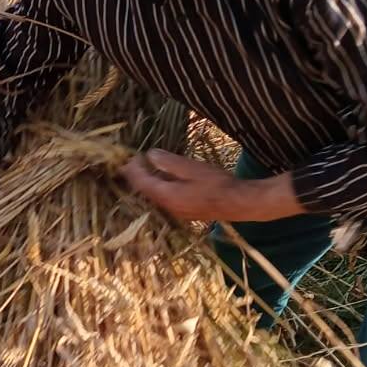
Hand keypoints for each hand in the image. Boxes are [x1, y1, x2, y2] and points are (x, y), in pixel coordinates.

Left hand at [121, 149, 301, 223]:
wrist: (239, 204)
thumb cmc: (218, 184)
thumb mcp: (191, 168)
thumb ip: (169, 163)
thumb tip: (150, 155)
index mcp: (167, 196)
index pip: (141, 183)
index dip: (132, 169)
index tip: (127, 157)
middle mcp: (168, 207)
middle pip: (145, 191)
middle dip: (136, 176)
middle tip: (131, 161)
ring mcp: (177, 211)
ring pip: (154, 195)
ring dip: (147, 181)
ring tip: (143, 167)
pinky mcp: (185, 210)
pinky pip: (164, 198)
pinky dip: (159, 186)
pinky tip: (163, 177)